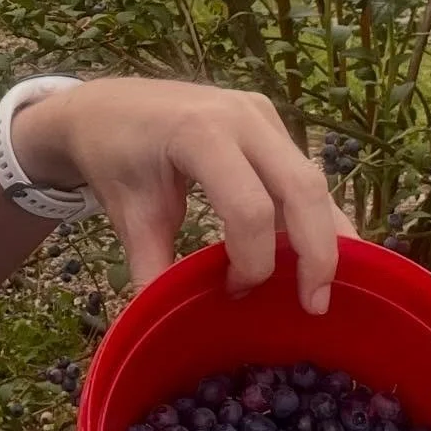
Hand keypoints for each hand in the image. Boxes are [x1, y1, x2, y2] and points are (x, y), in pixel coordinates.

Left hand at [13, 77, 352, 314]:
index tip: (232, 291)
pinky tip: (316, 252)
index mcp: (200, 133)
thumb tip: (167, 324)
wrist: (104, 105)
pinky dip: (312, 214)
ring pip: (311, 179)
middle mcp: (242, 117)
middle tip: (314, 305)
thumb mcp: (127, 214)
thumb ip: (152, 267)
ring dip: (325, 234)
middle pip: (301, 189)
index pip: (249, 208)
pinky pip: (300, 171)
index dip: (251, 260)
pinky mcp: (268, 121)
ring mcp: (260, 114)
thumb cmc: (113, 155)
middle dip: (316, 252)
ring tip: (326, 285)